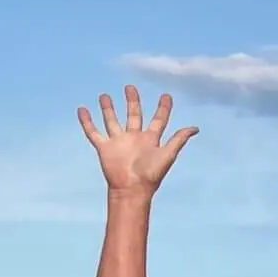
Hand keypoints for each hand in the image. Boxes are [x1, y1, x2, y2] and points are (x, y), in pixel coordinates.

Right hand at [77, 85, 195, 197]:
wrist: (132, 189)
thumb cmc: (151, 174)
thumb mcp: (168, 154)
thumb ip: (179, 139)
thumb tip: (195, 128)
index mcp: (150, 140)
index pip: (159, 120)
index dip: (163, 108)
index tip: (166, 95)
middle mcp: (134, 138)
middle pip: (133, 115)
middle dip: (132, 102)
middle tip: (130, 87)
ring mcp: (118, 142)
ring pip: (112, 121)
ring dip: (108, 109)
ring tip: (104, 95)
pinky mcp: (104, 148)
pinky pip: (93, 132)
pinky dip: (86, 121)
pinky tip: (82, 109)